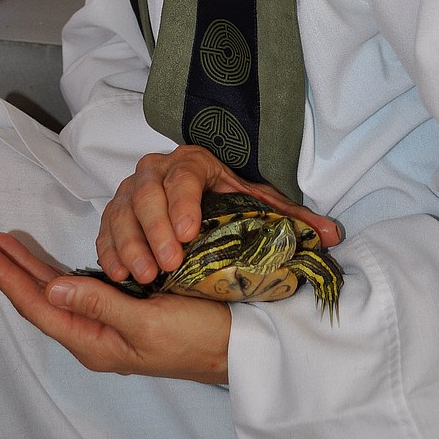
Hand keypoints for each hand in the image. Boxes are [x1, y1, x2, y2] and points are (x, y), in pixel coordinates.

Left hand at [0, 231, 230, 382]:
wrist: (240, 349)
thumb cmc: (200, 338)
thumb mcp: (149, 324)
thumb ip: (100, 303)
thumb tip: (50, 287)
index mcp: (93, 340)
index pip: (35, 302)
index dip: (4, 274)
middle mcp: (92, 334)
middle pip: (37, 297)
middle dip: (5, 269)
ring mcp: (106, 325)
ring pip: (54, 292)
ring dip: (26, 267)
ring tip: (2, 245)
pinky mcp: (124, 312)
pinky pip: (76, 289)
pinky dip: (54, 271)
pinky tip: (45, 264)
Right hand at [97, 144, 343, 289]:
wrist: (199, 197)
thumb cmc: (227, 203)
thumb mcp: (259, 207)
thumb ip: (292, 219)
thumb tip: (334, 235)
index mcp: (194, 162)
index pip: (185, 177)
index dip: (183, 204)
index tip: (189, 233)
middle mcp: (157, 169)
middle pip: (148, 194)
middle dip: (156, 231)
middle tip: (168, 264)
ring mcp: (131, 189)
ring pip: (122, 211)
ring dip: (129, 245)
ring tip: (144, 276)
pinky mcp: (115, 211)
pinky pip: (105, 227)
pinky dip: (108, 250)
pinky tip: (118, 275)